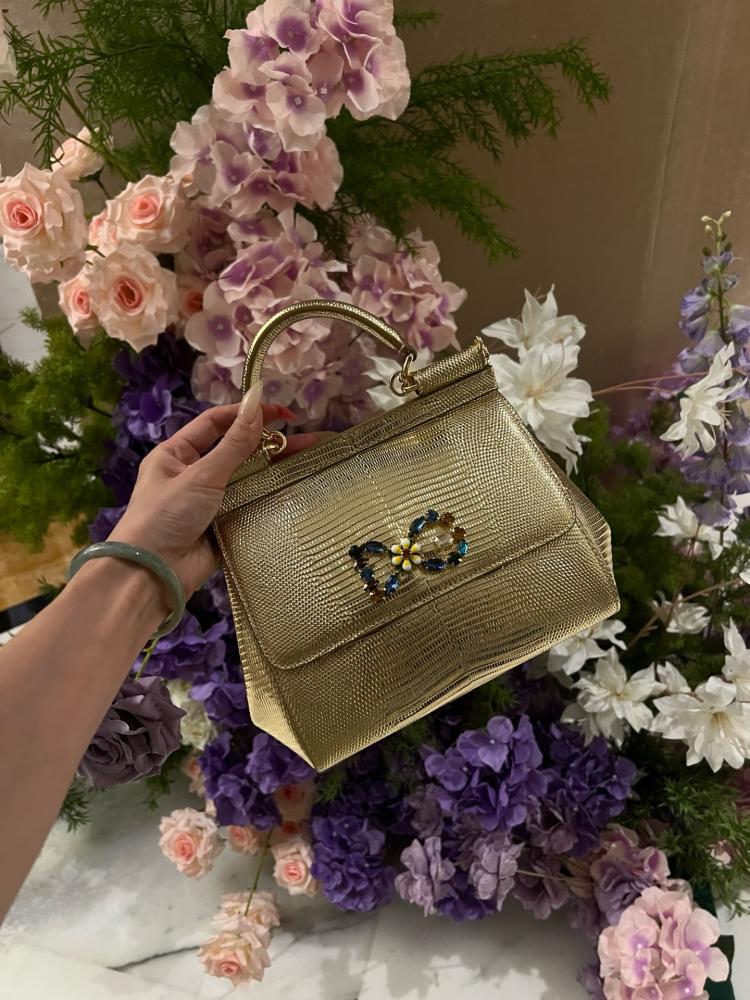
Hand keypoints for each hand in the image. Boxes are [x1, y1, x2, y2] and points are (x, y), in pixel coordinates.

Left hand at [110, 384, 316, 595]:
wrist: (152, 575)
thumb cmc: (166, 516)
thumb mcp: (201, 475)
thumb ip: (235, 443)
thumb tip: (257, 402)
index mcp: (176, 454)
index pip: (215, 423)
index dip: (246, 413)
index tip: (280, 412)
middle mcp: (192, 473)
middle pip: (236, 450)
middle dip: (268, 442)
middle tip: (304, 437)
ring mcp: (209, 501)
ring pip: (247, 477)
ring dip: (275, 467)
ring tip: (309, 457)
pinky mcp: (223, 525)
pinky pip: (249, 504)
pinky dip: (269, 496)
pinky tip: (295, 487)